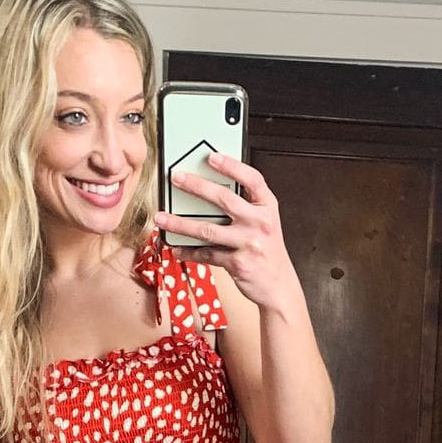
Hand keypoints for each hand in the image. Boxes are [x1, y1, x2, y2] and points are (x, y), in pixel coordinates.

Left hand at [153, 153, 297, 310]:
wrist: (279, 285)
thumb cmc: (268, 251)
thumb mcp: (266, 223)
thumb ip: (247, 206)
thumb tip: (211, 190)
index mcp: (267, 207)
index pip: (252, 179)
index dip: (232, 166)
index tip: (211, 157)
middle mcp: (260, 223)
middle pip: (224, 199)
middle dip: (196, 186)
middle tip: (176, 178)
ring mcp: (249, 244)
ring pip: (208, 229)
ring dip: (180, 223)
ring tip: (162, 218)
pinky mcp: (238, 263)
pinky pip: (207, 254)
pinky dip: (189, 252)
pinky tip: (177, 247)